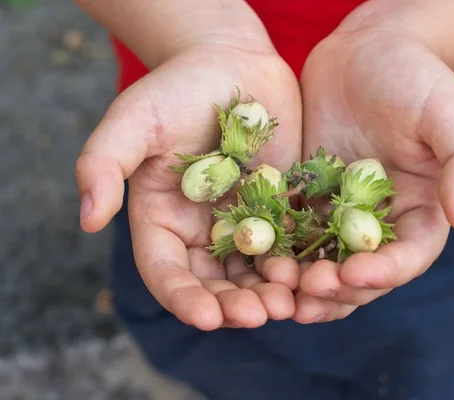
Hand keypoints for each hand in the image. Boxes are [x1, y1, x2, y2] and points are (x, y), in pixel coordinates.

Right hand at [76, 42, 301, 329]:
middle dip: (236, 304)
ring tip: (292, 301)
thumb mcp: (133, 120)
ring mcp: (244, 221)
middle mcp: (202, 230)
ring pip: (256, 271)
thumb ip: (103, 164)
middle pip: (216, 282)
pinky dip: (302, 263)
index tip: (209, 318)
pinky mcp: (280, 207)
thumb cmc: (176, 88)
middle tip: (261, 315)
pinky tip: (317, 273)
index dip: (186, 298)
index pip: (168, 272)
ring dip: (272, 292)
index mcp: (162, 220)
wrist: (231, 61)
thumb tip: (88, 219)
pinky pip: (291, 243)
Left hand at [292, 29, 453, 322]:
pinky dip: (276, 248)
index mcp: (421, 213)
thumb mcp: (448, 112)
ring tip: (278, 285)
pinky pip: (291, 230)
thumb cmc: (415, 77)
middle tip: (307, 289)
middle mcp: (380, 222)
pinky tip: (256, 257)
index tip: (352, 275)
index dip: (383, 273)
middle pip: (361, 273)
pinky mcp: (308, 197)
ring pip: (322, 261)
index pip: (408, 258)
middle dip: (336, 288)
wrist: (365, 51)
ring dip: (302, 281)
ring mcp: (340, 213)